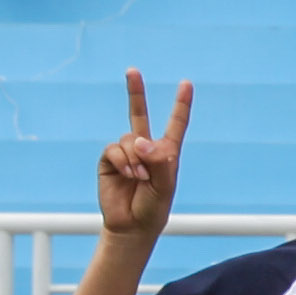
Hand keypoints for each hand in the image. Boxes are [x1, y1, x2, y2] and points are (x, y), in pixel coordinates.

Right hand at [93, 71, 192, 243]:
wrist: (132, 224)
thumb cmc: (155, 206)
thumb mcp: (165, 184)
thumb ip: (158, 161)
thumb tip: (141, 141)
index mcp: (166, 151)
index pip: (175, 124)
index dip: (181, 104)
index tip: (186, 84)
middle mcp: (145, 148)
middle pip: (138, 114)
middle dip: (135, 92)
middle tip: (132, 70)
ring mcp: (125, 153)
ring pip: (128, 139)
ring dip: (135, 159)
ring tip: (140, 178)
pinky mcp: (109, 160)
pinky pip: (114, 149)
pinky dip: (123, 161)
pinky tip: (129, 175)